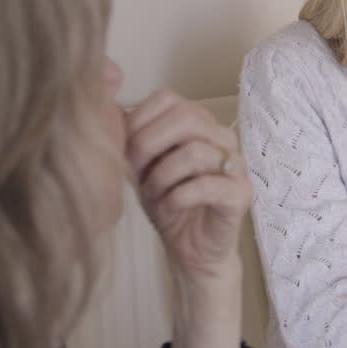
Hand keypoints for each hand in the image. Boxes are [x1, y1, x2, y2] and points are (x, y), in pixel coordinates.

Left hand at [125, 88, 250, 280]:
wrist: (190, 249)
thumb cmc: (166, 201)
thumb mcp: (140, 166)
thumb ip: (129, 136)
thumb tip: (105, 105)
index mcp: (198, 123)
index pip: (167, 98)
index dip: (138, 121)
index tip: (125, 150)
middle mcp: (221, 137)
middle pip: (186, 116)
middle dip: (149, 144)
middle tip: (136, 171)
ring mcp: (236, 164)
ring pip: (194, 151)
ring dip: (162, 176)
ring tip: (152, 194)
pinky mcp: (241, 193)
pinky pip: (207, 185)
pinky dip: (177, 198)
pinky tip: (168, 207)